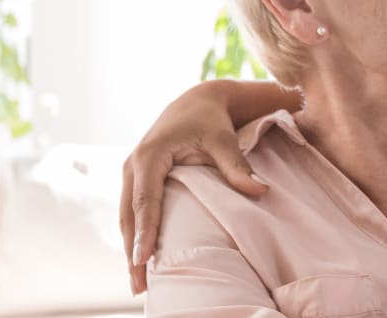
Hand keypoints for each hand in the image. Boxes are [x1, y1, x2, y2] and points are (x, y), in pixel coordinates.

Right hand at [120, 84, 269, 294]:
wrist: (197, 100)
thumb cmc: (211, 120)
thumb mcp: (224, 140)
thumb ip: (237, 166)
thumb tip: (260, 190)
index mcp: (150, 155)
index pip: (145, 201)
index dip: (144, 231)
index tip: (143, 259)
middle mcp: (133, 164)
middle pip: (128, 215)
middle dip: (132, 251)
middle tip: (139, 285)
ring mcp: (131, 172)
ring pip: (126, 217)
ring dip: (130, 248)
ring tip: (137, 282)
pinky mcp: (137, 178)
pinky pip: (131, 211)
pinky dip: (134, 236)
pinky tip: (140, 260)